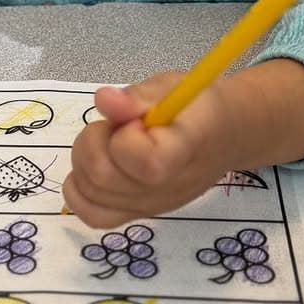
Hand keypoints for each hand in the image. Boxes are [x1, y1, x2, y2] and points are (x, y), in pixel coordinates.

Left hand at [63, 60, 303, 227]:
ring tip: (109, 143)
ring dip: (85, 160)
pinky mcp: (136, 212)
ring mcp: (150, 207)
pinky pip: (93, 215)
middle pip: (103, 178)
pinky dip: (80, 191)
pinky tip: (92, 167)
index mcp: (181, 155)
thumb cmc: (196, 106)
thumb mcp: (172, 88)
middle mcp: (165, 190)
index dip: (126, 137)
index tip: (137, 120)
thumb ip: (137, 97)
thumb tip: (103, 100)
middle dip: (94, 141)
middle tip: (116, 126)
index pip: (142, 162)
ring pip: (90, 193)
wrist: (223, 135)